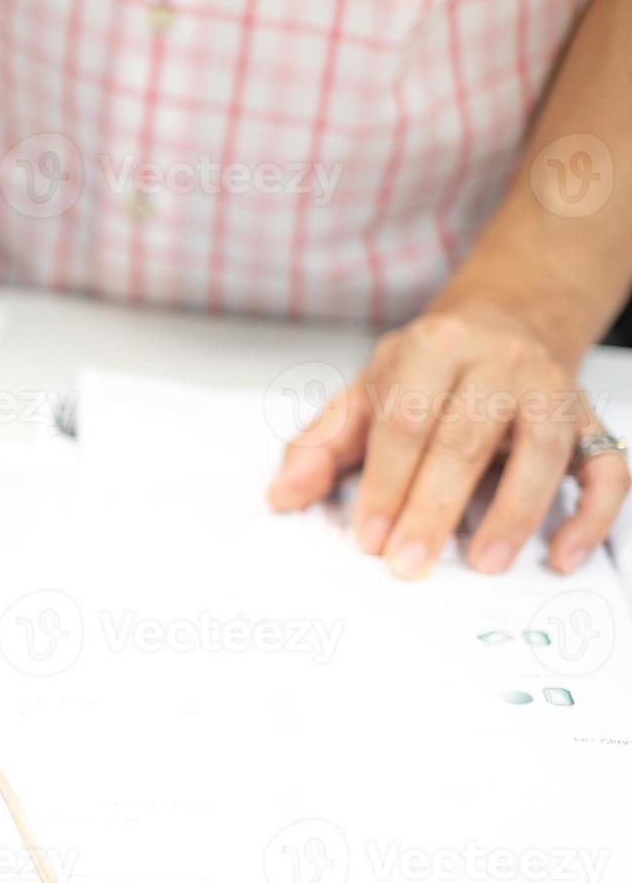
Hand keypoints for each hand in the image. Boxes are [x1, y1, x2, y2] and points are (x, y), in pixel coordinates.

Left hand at [268, 303, 628, 577]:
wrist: (506, 320)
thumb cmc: (428, 369)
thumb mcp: (366, 391)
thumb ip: (323, 443)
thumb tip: (283, 496)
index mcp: (435, 346)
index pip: (406, 421)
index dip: (385, 483)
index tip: (368, 536)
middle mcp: (500, 361)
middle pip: (466, 440)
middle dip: (433, 508)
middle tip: (409, 562)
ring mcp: (553, 390)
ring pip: (541, 453)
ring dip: (512, 514)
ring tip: (481, 562)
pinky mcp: (591, 420)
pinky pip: (607, 469)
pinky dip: (591, 515)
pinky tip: (560, 554)